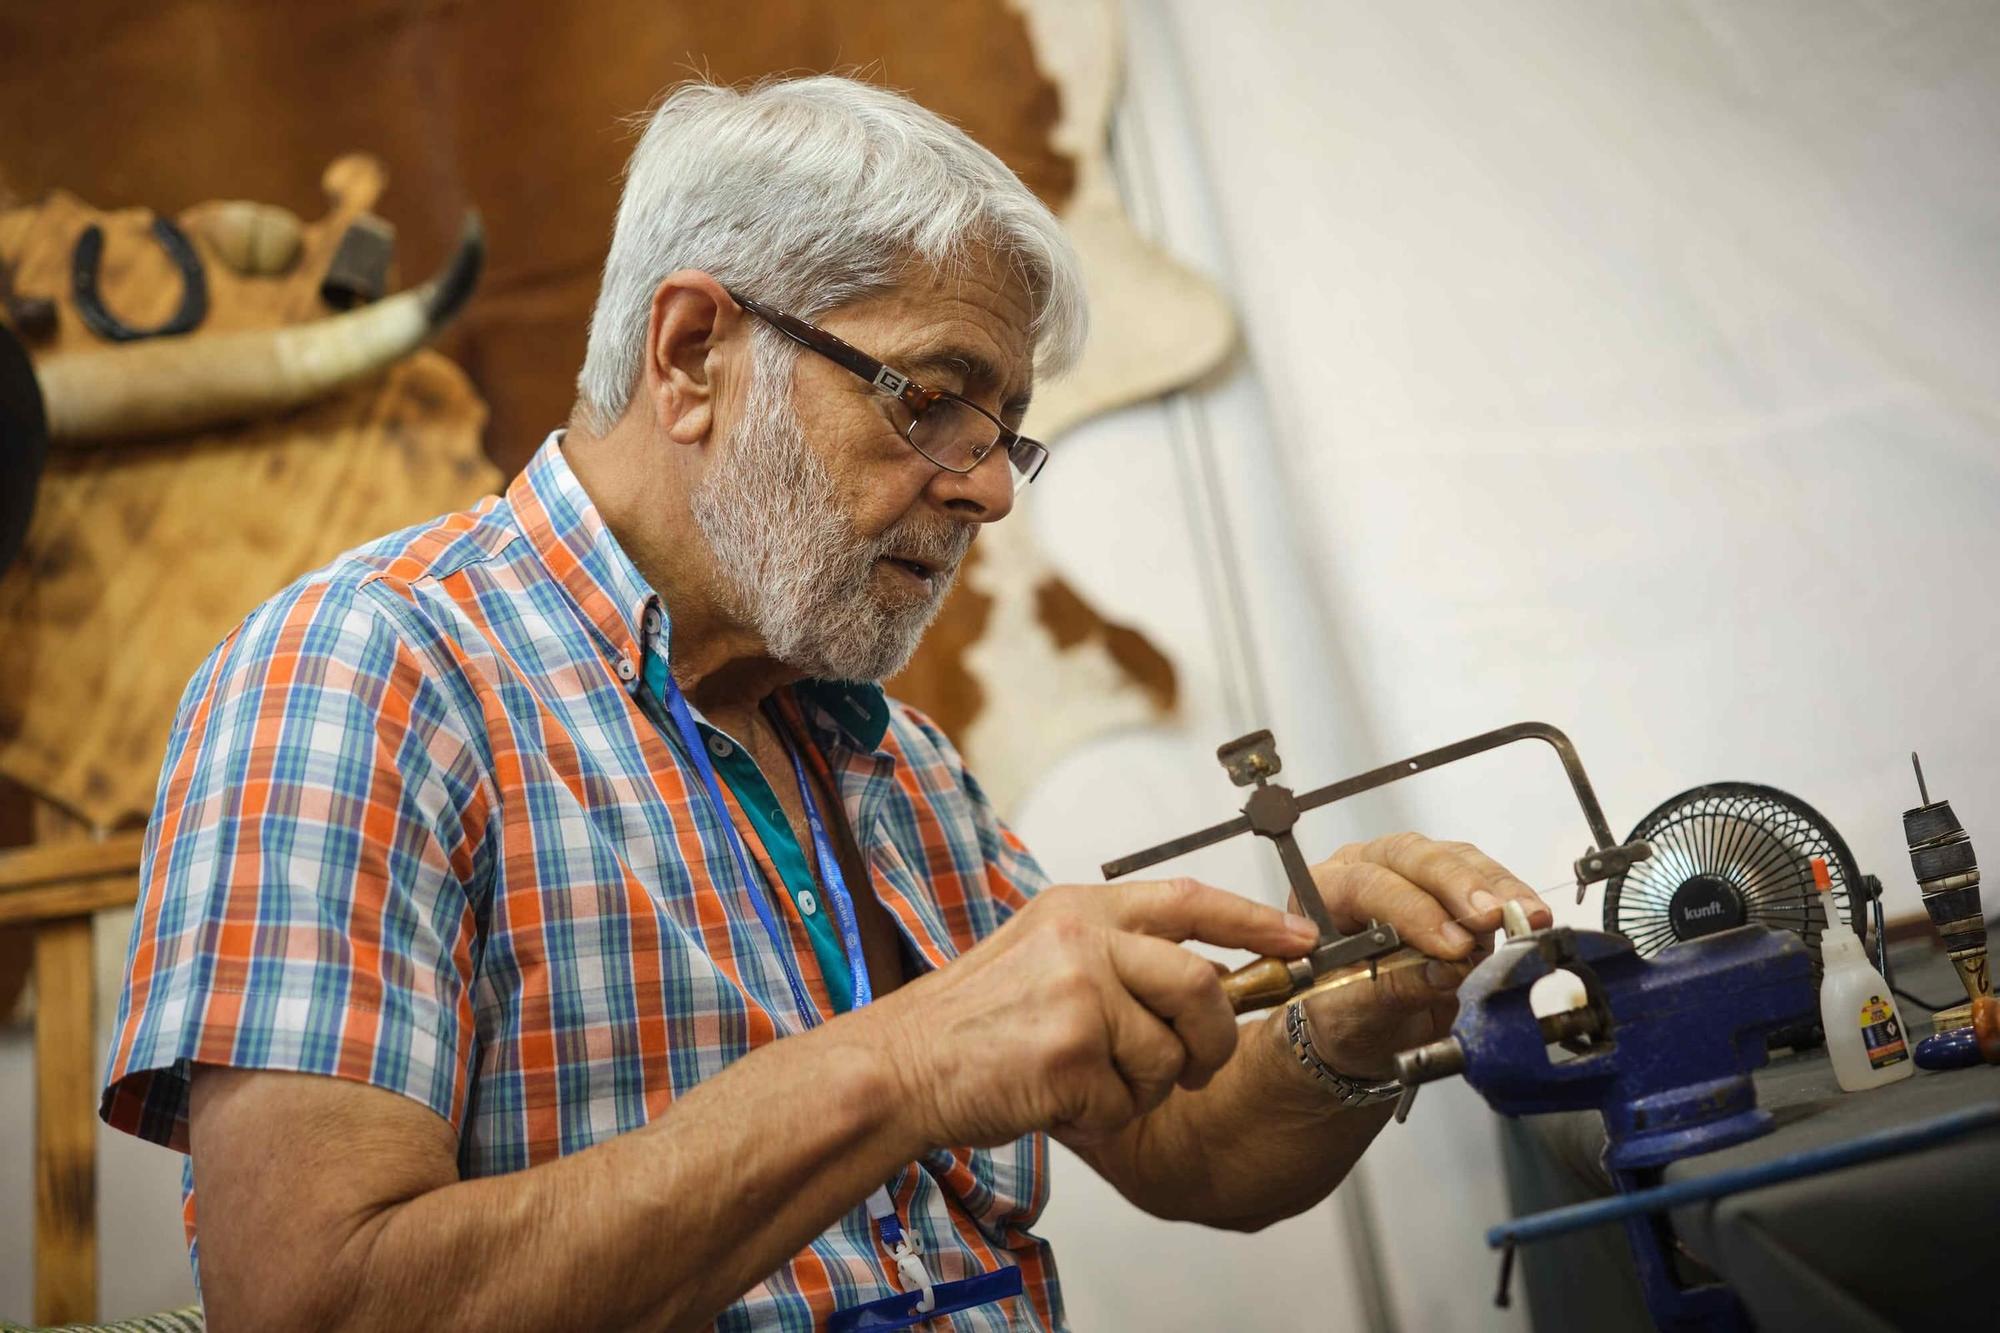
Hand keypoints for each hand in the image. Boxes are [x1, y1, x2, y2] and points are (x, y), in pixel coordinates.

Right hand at [861, 879, 1318, 1150]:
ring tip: (1089, 1080)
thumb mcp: (1042, 954)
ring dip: (1145, 1087)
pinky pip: (1132, 1102)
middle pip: (1200, 985)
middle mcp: (1083, 941)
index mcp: (1080, 909)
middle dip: (1213, 1037)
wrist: (901, 1067)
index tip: (1301, 940)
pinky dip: (1107, 1117)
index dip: (1256, 920)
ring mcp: (1078, 995)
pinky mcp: (1071, 1055)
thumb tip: (1207, 980)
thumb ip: (1118, 955)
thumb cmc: (972, 1023)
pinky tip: (1060, 1101)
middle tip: (1198, 1065)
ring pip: (1170, 1054)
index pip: (1188, 900)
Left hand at [1278, 833, 1550, 1081]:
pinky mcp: (1453, 887)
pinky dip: (1511, 897)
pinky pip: (1484, 877)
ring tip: (1525, 916)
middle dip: (1456, 886)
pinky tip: (1531, 915)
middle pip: (1411, 856)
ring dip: (1494, 887)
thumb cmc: (1345, 1018)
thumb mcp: (1354, 1016)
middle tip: (1490, 916)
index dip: (1410, 910)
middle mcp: (1366, 868)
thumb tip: (1443, 972)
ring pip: (1453, 858)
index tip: (1449, 945)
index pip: (1365, 885)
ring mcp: (1412, 873)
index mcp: (1324, 893)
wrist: (1367, 1032)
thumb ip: (1392, 990)